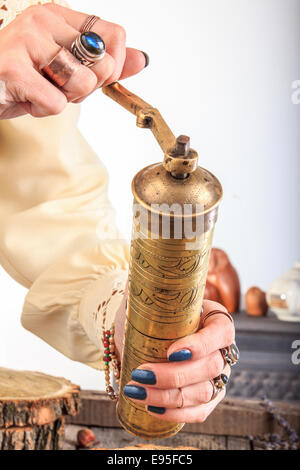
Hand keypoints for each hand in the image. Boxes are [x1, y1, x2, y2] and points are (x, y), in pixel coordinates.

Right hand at [0, 4, 146, 119]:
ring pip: (82, 82)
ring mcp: (26, 42)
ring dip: (63, 99)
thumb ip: (104, 64)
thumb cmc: (22, 79)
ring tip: (38, 90)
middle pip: (102, 63)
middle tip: (56, 85)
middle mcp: (43, 22)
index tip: (90, 76)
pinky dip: (43, 111)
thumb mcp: (67, 70)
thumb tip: (141, 59)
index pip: (114, 35)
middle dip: (85, 88)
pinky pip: (56, 103)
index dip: (112, 66)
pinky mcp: (13, 68)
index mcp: (58, 17)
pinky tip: (26, 99)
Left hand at [122, 300, 234, 422]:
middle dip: (173, 375)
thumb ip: (152, 288)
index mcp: (215, 319)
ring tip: (135, 391)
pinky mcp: (208, 398)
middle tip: (140, 374)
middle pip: (210, 367)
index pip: (221, 332)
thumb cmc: (151, 312)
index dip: (200, 345)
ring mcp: (218, 376)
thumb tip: (144, 283)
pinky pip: (199, 412)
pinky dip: (175, 413)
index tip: (170, 351)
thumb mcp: (153, 297)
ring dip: (167, 397)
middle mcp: (222, 349)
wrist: (144, 334)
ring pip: (202, 393)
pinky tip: (151, 407)